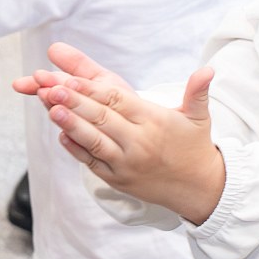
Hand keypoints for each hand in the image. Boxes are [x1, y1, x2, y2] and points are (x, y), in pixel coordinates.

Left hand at [27, 43, 225, 223]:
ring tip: (50, 109)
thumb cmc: (195, 146)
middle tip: (50, 87)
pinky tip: (61, 134)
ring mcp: (126, 163)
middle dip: (74, 102)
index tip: (71, 78)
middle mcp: (138, 143)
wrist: (198, 189)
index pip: (118, 101)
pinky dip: (76, 149)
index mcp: (154, 122)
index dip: (93, 89)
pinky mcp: (118, 179)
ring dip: (70, 124)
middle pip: (101, 118)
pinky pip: (92, 162)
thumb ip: (198, 91)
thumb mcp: (199, 117)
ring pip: (93, 141)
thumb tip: (208, 70)